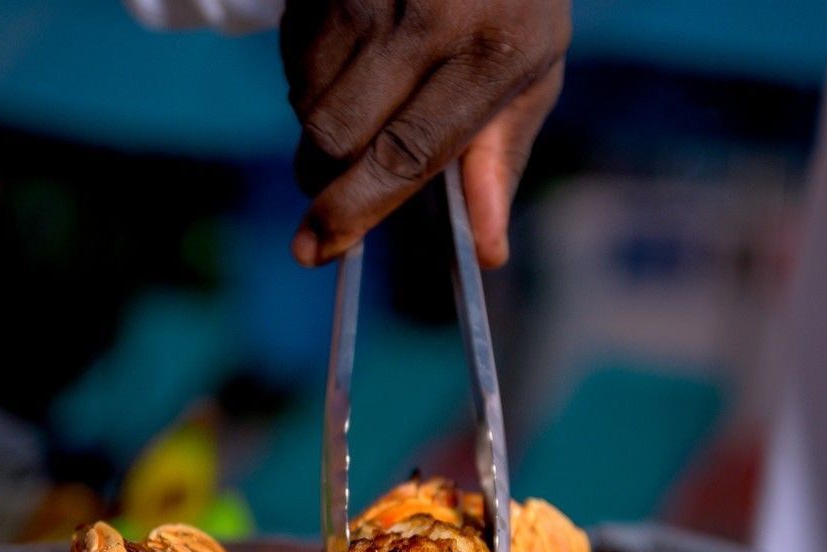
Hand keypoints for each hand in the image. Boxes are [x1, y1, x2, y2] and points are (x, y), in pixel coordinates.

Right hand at [281, 0, 569, 267]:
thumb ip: (502, 161)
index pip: (407, 153)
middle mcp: (425, 20)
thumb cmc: (512, 2)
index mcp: (490, 53)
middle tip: (331, 199)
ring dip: (321, 130)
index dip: (357, 209)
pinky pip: (293, 60)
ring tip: (369, 104)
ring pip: (306, 103)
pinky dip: (312, 82)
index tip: (319, 249)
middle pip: (336, 137)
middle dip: (323, 183)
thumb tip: (486, 251)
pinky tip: (354, 59)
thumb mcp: (533, 72)